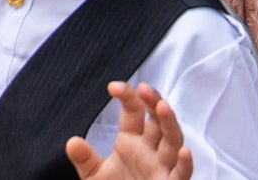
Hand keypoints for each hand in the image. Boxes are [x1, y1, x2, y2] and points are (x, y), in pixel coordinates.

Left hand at [64, 82, 190, 179]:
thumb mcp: (94, 175)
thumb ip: (85, 159)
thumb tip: (72, 143)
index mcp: (132, 140)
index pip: (133, 111)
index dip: (127, 96)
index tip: (113, 87)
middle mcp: (150, 150)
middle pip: (157, 120)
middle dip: (153, 101)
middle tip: (144, 88)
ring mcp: (162, 166)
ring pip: (173, 140)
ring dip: (169, 123)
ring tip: (162, 107)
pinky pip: (182, 173)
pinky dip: (185, 163)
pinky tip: (184, 152)